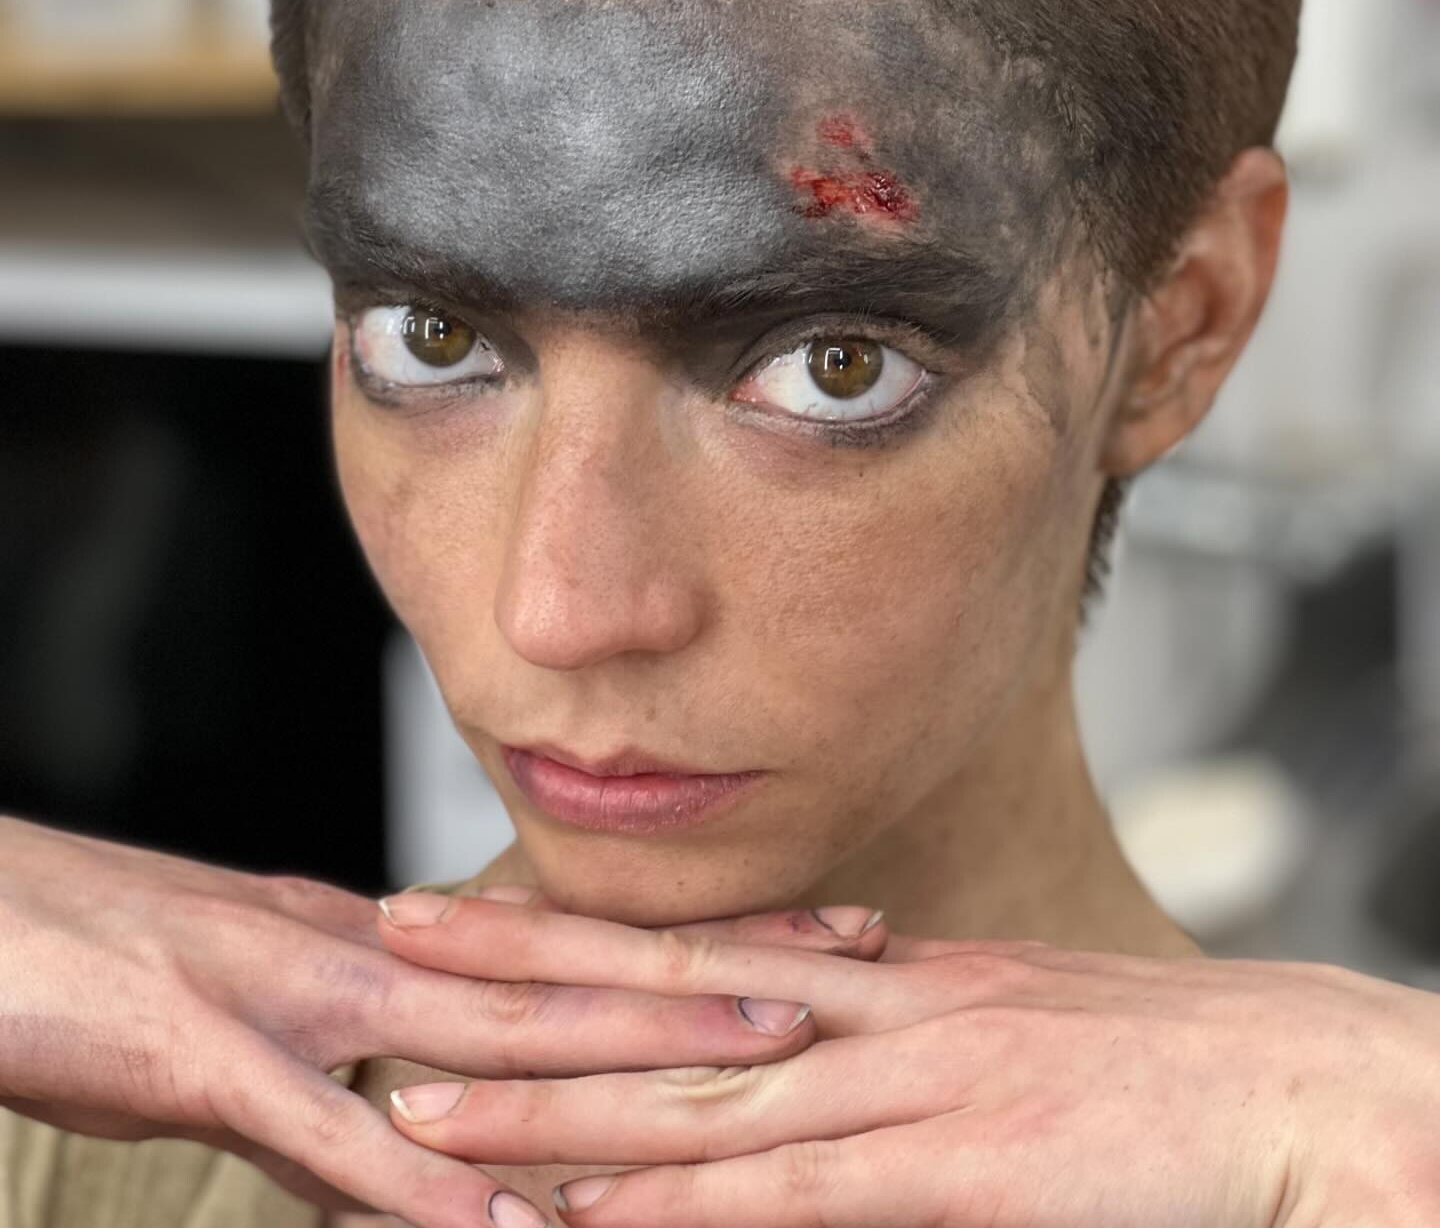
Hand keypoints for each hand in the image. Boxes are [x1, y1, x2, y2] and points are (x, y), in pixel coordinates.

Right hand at [0, 818, 848, 1227]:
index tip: (809, 938)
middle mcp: (360, 949)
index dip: (689, 937)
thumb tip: (443, 1163)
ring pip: (490, 1026)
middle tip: (849, 971)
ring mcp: (292, 998)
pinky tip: (515, 1218)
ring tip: (757, 1061)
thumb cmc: (104, 965)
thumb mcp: (250, 1030)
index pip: (562, 934)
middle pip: (567, 962)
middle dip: (711, 969)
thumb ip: (350, 1096)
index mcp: (373, 940)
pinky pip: (338, 1134)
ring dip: (628, 1046)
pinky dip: (428, 1176)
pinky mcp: (209, 1062)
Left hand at [383, 906, 1439, 1226]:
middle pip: (658, 989)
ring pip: (692, 1095)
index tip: (461, 913)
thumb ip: (891, 1022)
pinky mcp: (952, 1170)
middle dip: (514, 978)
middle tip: (387, 952)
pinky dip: (680, 1207)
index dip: (567, 933)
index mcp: (881, 968)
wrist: (1283, 1081)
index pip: (691, 944)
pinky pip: (789, 1192)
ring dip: (552, 1110)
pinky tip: (587, 1220)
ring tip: (424, 1108)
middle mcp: (870, 1005)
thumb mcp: (999, 1016)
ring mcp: (905, 1084)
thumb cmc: (1148, 1061)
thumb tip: (800, 1021)